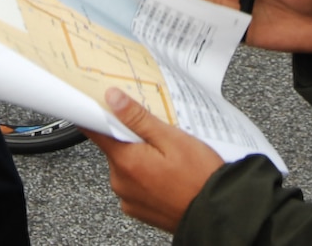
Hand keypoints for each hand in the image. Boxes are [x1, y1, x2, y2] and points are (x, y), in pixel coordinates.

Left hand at [85, 87, 225, 233]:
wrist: (215, 213)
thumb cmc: (199, 178)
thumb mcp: (172, 138)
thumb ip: (138, 119)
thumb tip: (112, 98)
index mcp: (126, 161)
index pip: (96, 130)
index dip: (100, 113)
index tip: (107, 101)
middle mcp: (121, 182)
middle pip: (115, 146)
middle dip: (132, 135)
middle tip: (158, 132)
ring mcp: (128, 197)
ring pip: (126, 164)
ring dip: (141, 155)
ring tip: (169, 155)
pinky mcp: (138, 208)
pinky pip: (135, 182)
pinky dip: (146, 174)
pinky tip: (167, 172)